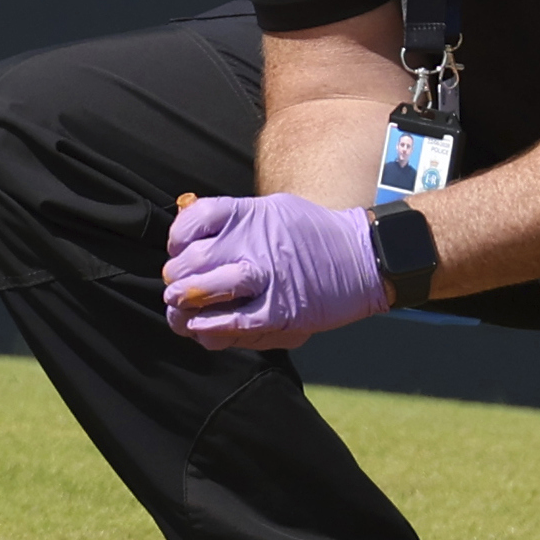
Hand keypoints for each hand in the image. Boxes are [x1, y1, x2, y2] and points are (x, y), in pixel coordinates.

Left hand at [160, 191, 390, 350]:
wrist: (363, 259)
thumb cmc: (313, 235)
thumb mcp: (272, 210)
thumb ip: (233, 221)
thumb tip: (188, 230)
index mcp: (250, 214)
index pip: (193, 220)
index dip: (177, 239)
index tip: (178, 250)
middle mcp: (255, 245)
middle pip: (192, 262)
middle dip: (175, 277)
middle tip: (176, 286)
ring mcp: (268, 280)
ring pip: (204, 294)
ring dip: (183, 305)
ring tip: (179, 310)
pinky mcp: (281, 313)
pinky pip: (233, 325)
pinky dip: (209, 329)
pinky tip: (200, 329)